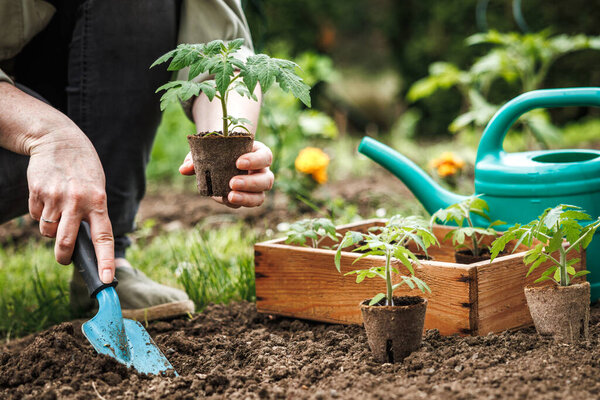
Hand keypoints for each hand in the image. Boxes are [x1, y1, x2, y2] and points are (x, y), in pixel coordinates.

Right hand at [27, 127, 114, 283]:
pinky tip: (47, 196)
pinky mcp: (37, 192)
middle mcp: (78, 201)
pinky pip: (35, 216)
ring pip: (47, 231)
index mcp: (98, 201)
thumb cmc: (83, 170)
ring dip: (50, 229)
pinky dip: (40, 213)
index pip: (104, 237)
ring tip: (58, 210)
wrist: (59, 140)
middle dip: (63, 256)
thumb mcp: (97, 188)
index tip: (107, 280)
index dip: (105, 260)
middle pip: (66, 242)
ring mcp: (56, 197)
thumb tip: (84, 244)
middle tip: (64, 259)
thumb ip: (92, 213)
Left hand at [179, 140, 273, 207]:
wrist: (220, 157)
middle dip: (251, 183)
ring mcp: (257, 187)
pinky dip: (236, 203)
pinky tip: (224, 198)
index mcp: (258, 153)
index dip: (255, 161)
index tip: (238, 162)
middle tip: (232, 182)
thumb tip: (184, 169)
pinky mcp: (248, 198)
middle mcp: (262, 171)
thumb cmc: (219, 149)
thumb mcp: (209, 148)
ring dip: (246, 198)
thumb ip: (197, 157)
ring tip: (229, 196)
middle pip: (266, 180)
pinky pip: (247, 204)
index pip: (265, 156)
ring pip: (260, 196)